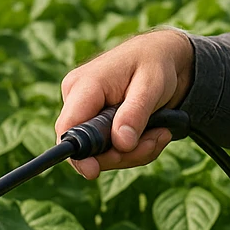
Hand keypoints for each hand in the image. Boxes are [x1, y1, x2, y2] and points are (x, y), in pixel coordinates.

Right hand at [54, 29, 194, 179]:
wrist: (161, 57)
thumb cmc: (155, 64)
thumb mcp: (151, 85)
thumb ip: (135, 114)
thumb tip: (121, 144)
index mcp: (84, 86)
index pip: (68, 128)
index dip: (78, 154)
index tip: (93, 172)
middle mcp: (77, 99)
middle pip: (88, 148)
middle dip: (125, 153)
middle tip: (158, 138)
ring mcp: (85, 112)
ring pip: (103, 152)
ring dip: (135, 151)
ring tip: (162, 132)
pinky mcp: (96, 122)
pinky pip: (111, 148)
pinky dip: (135, 148)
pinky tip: (155, 132)